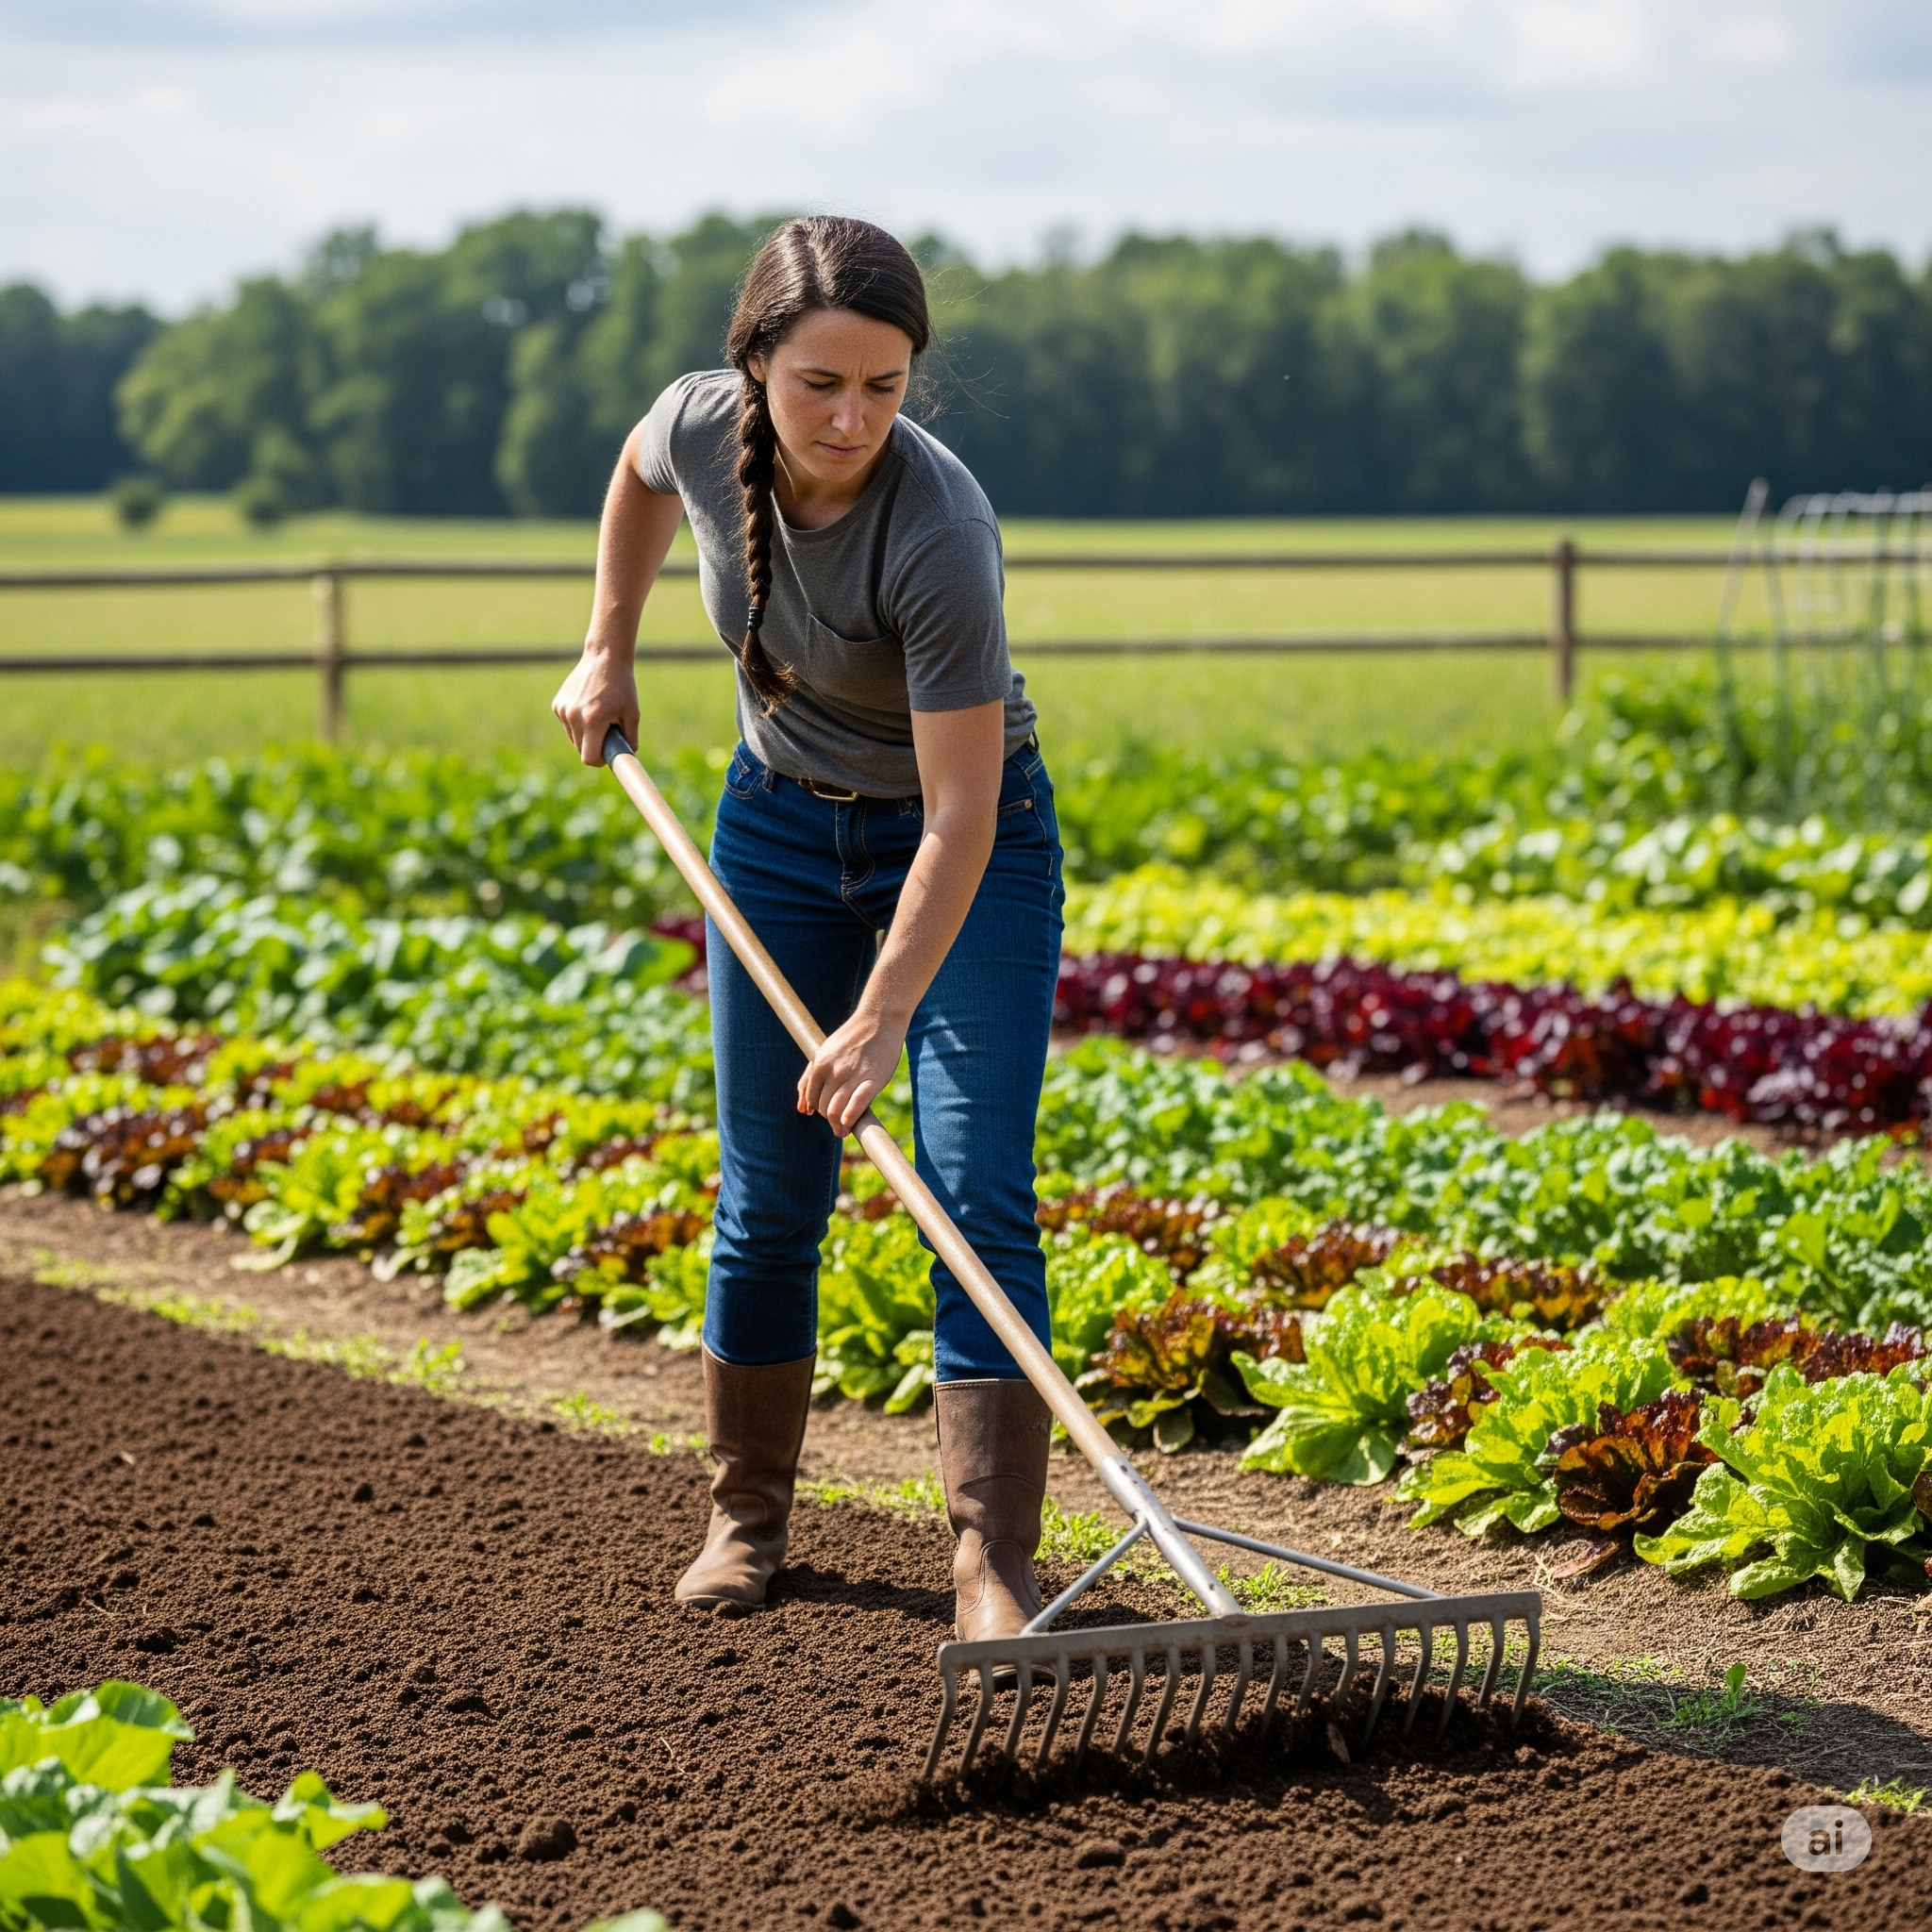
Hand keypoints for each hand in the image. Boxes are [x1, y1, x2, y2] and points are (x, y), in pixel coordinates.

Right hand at [552, 644, 639, 765]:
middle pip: (581, 749)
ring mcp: (562, 709)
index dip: (599, 760)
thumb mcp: (633, 714)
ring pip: (573, 738)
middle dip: (594, 746)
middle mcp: (573, 716)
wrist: (604, 658)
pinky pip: (567, 725)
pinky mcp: (557, 704)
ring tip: (598, 716)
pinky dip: (577, 723)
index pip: (588, 757)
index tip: (606, 755)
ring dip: (585, 735)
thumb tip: (625, 759)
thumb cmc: (622, 687)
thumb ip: (629, 740)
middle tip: (607, 732)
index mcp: (593, 720)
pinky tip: (587, 707)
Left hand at [798, 1006, 905, 1135]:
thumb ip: (809, 1078)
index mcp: (820, 1064)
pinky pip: (856, 1106)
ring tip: (842, 1131)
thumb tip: (802, 1109)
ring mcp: (853, 1076)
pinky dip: (849, 1119)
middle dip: (829, 1118)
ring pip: (836, 1110)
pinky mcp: (872, 1081)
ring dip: (837, 1125)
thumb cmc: (851, 1039)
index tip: (827, 1113)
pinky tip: (849, 1124)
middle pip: (824, 1107)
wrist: (879, 1021)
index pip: (812, 1098)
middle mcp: (834, 1071)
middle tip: (837, 1122)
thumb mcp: (824, 1052)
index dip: (818, 1109)